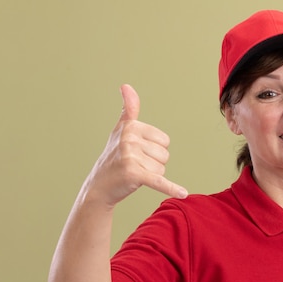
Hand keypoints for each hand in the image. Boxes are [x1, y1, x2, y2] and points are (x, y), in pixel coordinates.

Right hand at [86, 84, 187, 206]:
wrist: (99, 186)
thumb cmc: (113, 157)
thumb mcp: (120, 131)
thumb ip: (128, 110)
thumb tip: (126, 86)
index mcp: (131, 127)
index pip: (164, 141)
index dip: (154, 151)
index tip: (137, 153)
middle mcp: (129, 139)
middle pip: (164, 155)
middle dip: (153, 164)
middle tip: (135, 166)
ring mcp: (130, 157)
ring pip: (162, 169)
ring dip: (151, 175)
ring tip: (134, 174)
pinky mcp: (134, 175)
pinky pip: (159, 181)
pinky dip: (171, 188)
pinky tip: (182, 193)